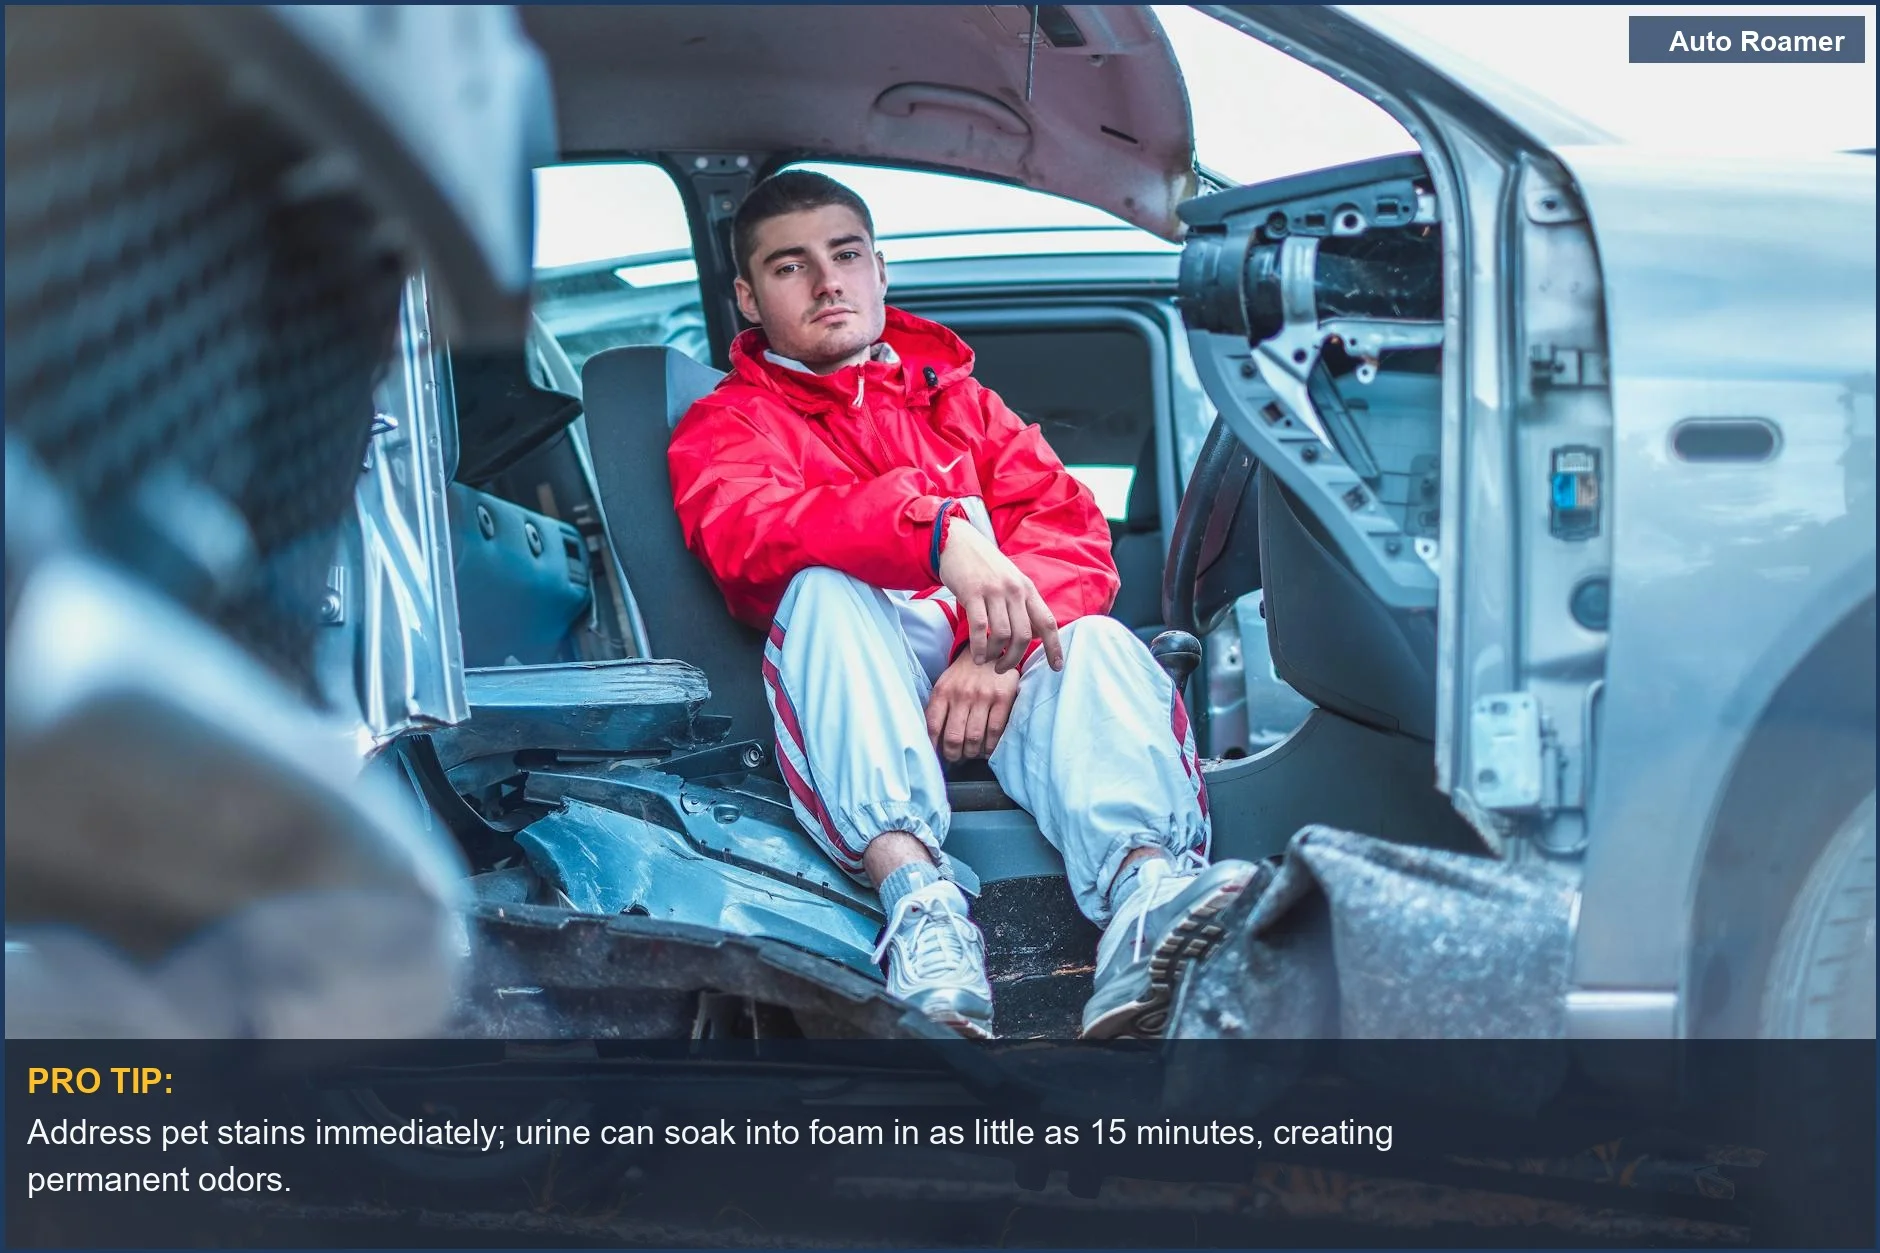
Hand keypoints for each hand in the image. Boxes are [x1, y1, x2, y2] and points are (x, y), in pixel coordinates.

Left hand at [926, 651, 1023, 762]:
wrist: (989, 649)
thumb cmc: (964, 674)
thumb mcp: (945, 684)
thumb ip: (938, 708)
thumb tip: (933, 740)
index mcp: (943, 691)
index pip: (933, 727)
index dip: (934, 748)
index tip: (937, 756)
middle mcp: (961, 694)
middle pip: (954, 738)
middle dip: (954, 755)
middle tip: (956, 758)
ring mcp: (983, 696)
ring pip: (974, 738)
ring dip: (972, 753)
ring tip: (971, 754)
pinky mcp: (1003, 697)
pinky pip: (995, 731)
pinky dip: (990, 746)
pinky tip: (986, 749)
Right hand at [936, 520, 1063, 672]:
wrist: (958, 543)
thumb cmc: (985, 567)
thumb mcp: (1011, 581)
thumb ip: (1024, 606)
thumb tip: (1037, 634)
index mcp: (1027, 589)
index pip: (1048, 622)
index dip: (1054, 647)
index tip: (1056, 667)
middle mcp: (1014, 590)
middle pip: (1024, 634)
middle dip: (1015, 657)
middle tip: (1003, 668)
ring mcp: (994, 591)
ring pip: (1003, 634)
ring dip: (996, 654)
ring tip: (987, 661)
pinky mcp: (973, 592)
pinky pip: (980, 627)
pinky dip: (979, 647)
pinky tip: (977, 656)